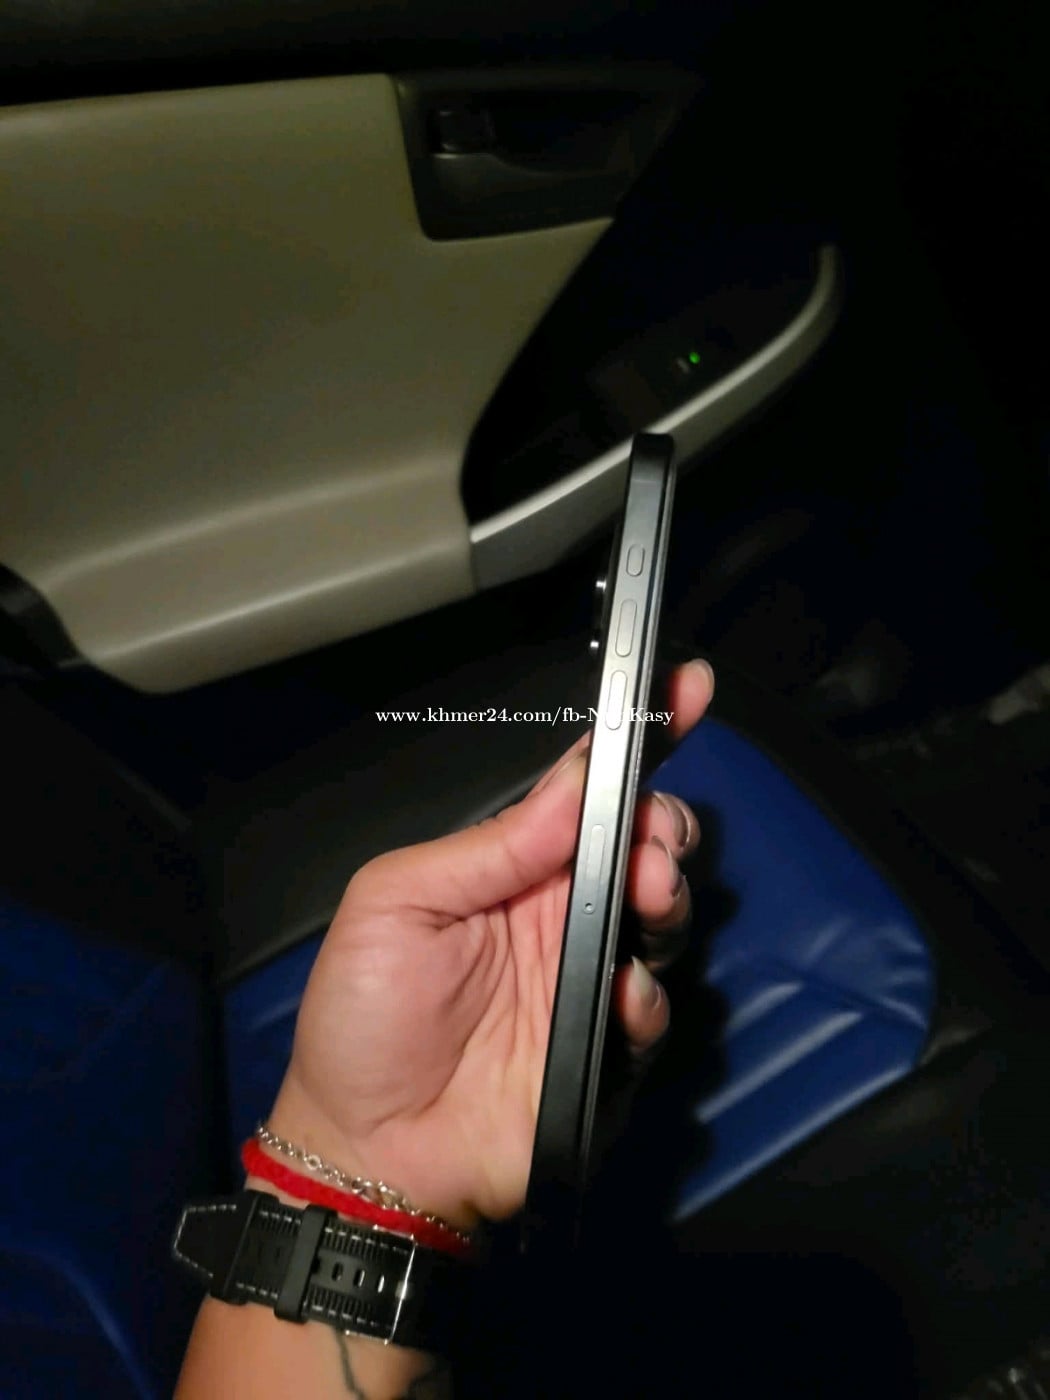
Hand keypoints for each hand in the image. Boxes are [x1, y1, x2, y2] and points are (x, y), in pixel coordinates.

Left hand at [264, 659, 714, 1229]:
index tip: (686, 690)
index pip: (583, 793)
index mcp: (509, 868)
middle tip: (651, 839)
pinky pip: (652, 1010)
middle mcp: (558, 913)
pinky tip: (619, 998)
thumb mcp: (397, 902)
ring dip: (667, 894)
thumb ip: (489, 844)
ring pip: (661, 917)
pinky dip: (646, 997)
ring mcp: (584, 979)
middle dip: (663, 825)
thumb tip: (572, 783)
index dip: (635, 742)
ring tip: (648, 892)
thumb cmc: (362, 1017)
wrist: (365, 1147)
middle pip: (640, 846)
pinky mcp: (604, 1047)